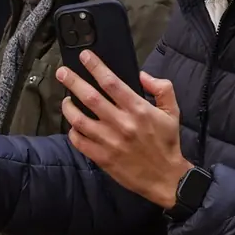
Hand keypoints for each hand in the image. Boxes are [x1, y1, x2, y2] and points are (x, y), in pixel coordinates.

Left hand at [56, 50, 191, 208]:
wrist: (166, 178)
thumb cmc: (167, 143)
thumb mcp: (172, 112)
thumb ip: (161, 89)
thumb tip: (142, 75)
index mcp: (139, 110)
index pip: (112, 83)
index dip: (96, 67)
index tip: (84, 56)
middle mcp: (121, 123)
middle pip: (90, 97)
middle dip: (73, 81)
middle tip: (61, 72)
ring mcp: (109, 141)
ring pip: (79, 119)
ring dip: (68, 106)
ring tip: (65, 99)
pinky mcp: (101, 157)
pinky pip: (79, 141)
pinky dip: (72, 131)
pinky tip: (73, 124)